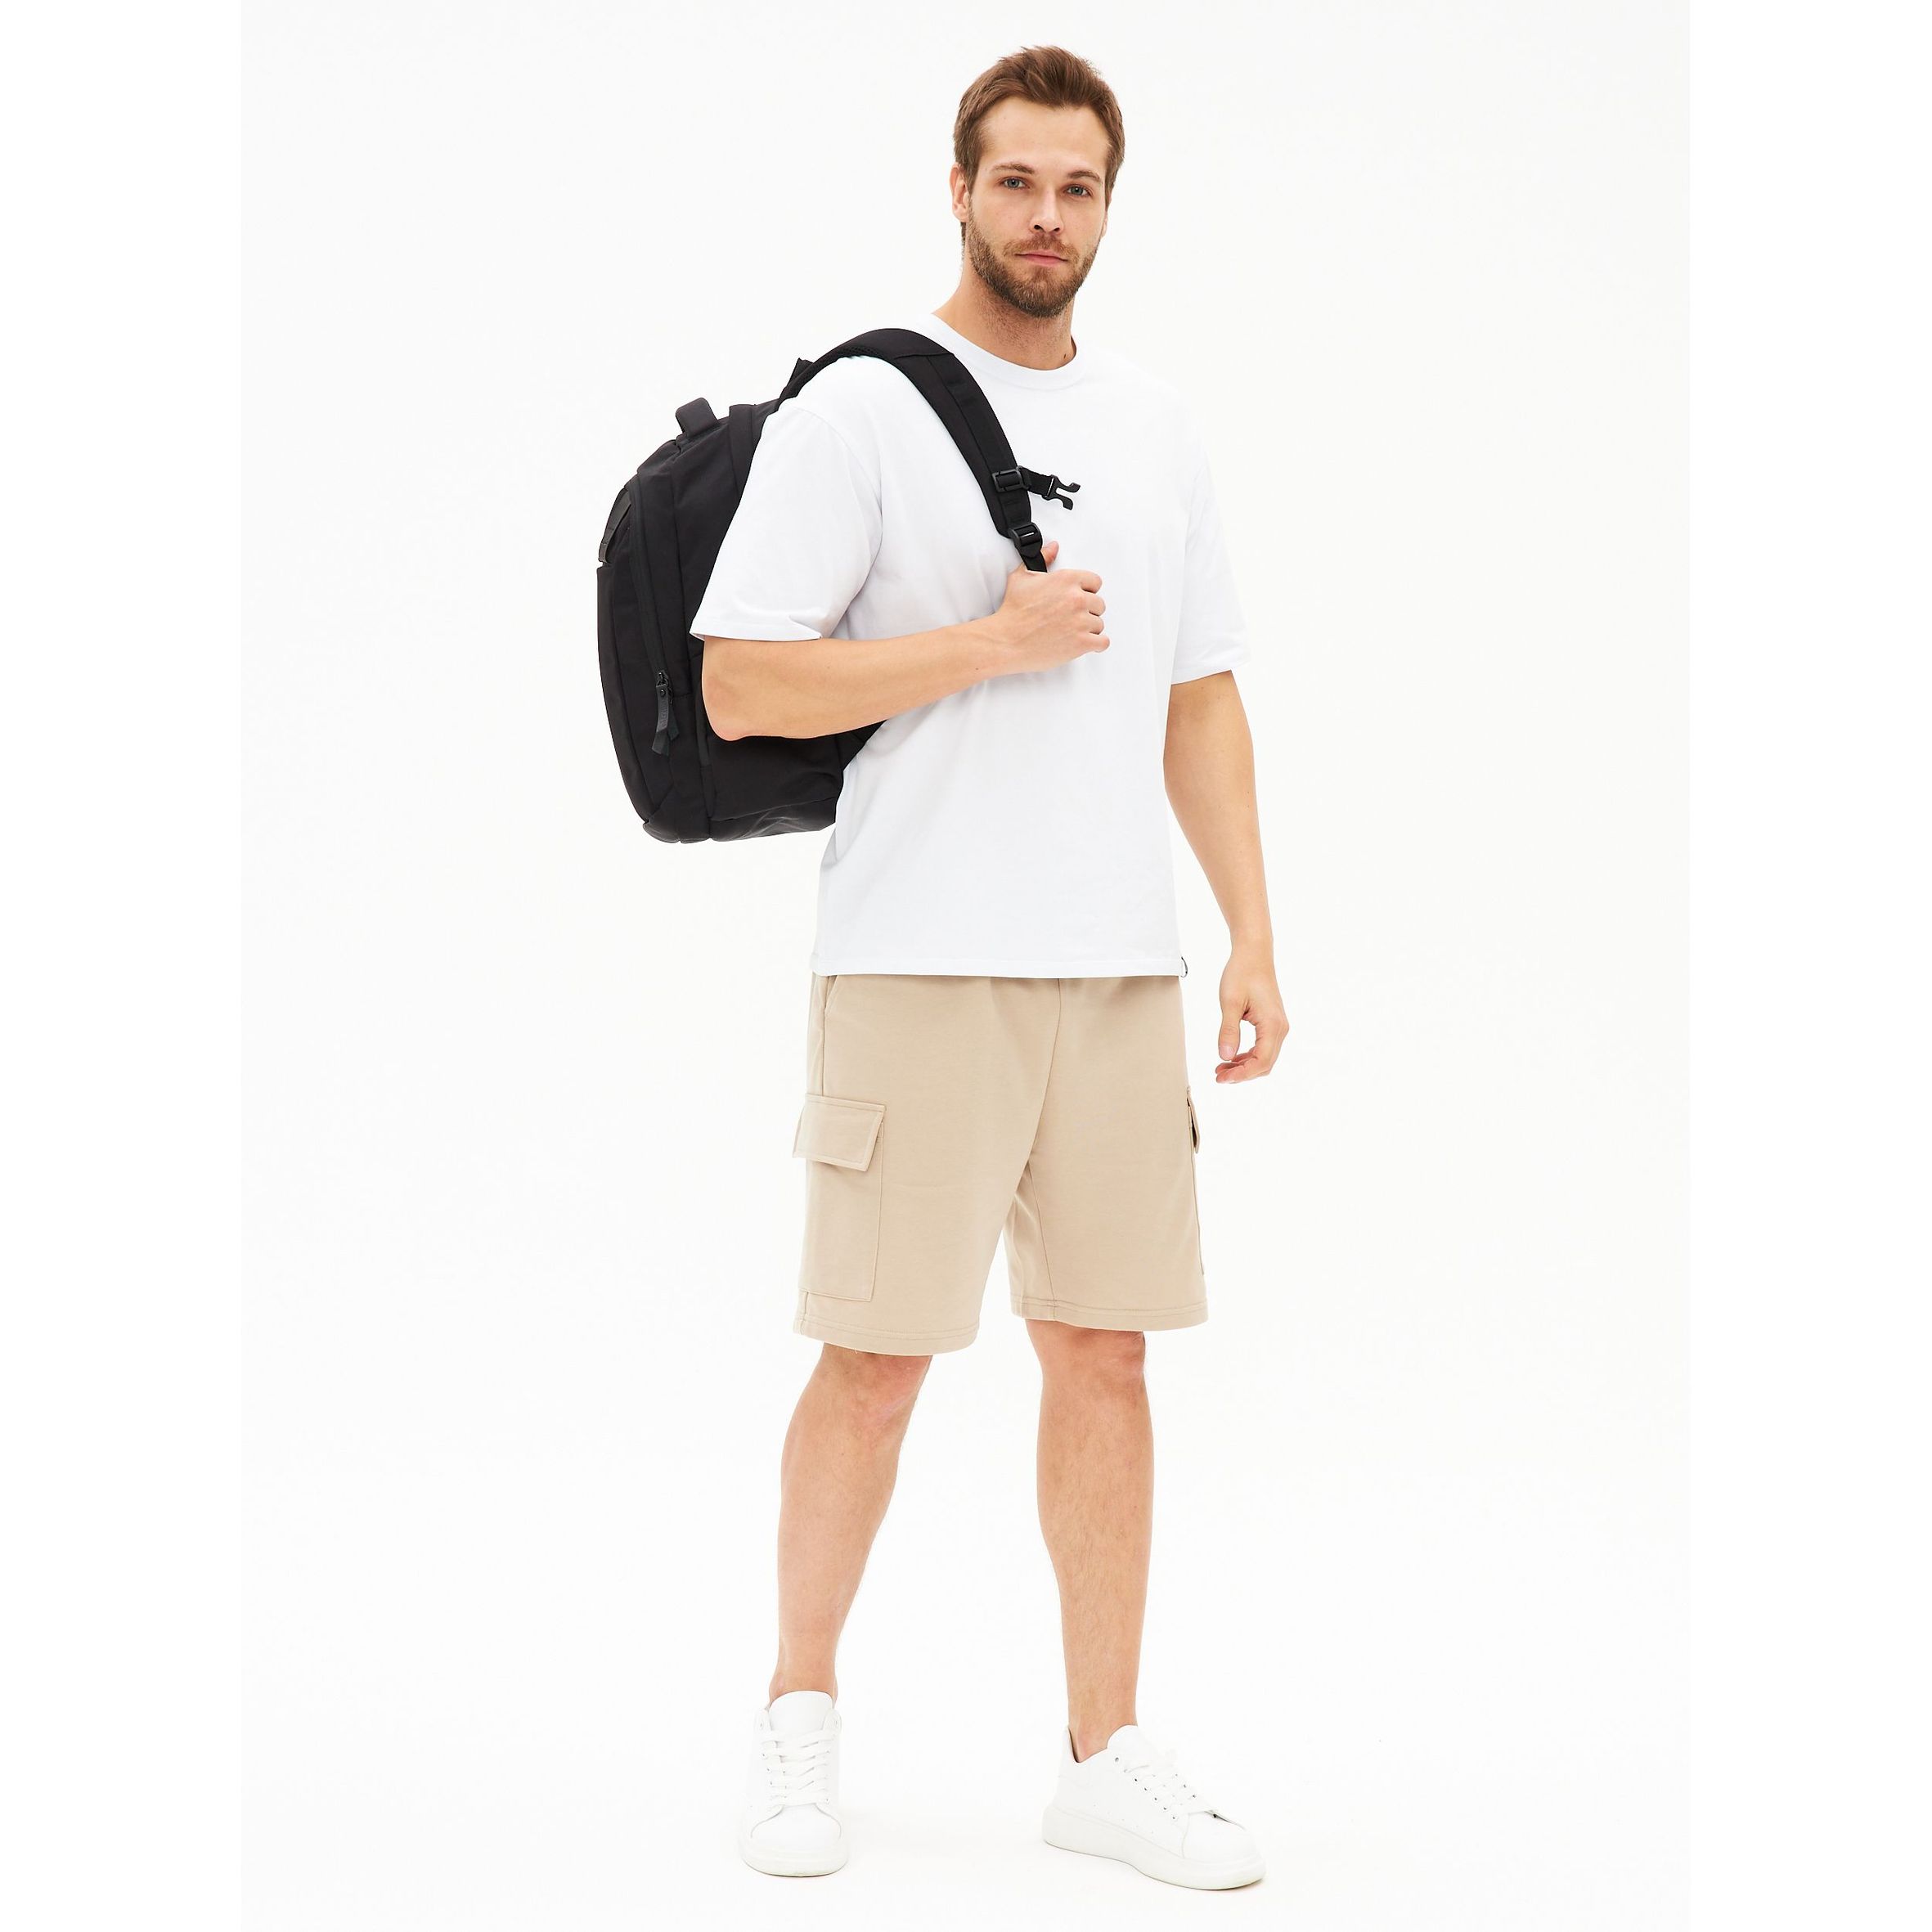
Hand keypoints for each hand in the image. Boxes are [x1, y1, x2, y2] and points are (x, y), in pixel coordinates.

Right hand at [984, 538, 1107, 672]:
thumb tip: (1053, 547)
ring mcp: (1081, 621)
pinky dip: (1095, 644)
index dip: (1086, 591)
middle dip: (1087, 611)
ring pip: (1099, 624)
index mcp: (1067, 579)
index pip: (1095, 582)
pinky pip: (1103, 642)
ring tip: (1070, 632)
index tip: (1077, 599)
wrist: (1006, 640)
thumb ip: (1042, 559)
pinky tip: (1084, 643)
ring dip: (1088, 629)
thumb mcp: (1022, 577)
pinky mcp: (1082, 643)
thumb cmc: (1013, 611)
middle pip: (1099, 604)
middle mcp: (1077, 598)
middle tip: (1070, 618)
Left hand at [1214, 949, 1287, 1081]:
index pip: (1261, 1061)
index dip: (1242, 1074)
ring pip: (1265, 1058)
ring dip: (1245, 1066)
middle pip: (1265, 1064)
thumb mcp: (1229, 1002)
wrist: (1254, 954)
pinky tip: (1231, 1057)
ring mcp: (1278, 1026)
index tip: (1221, 1078)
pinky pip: (1263, 1048)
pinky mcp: (1272, 1023)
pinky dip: (1248, 1056)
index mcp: (1272, 1025)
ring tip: (1221, 1068)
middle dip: (1242, 1074)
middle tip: (1218, 1076)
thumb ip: (1228, 1031)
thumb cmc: (1242, 973)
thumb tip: (1225, 1057)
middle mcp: (1280, 1028)